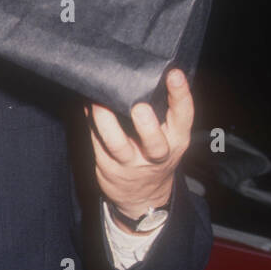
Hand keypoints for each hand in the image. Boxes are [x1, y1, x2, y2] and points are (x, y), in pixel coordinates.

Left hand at [84, 68, 193, 222]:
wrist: (142, 197)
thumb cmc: (155, 153)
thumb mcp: (170, 136)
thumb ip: (164, 110)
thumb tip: (146, 72)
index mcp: (176, 140)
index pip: (184, 117)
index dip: (181, 95)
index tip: (174, 74)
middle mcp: (156, 155)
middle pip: (155, 143)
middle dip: (147, 126)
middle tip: (139, 107)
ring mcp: (130, 164)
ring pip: (117, 145)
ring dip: (105, 122)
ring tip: (97, 102)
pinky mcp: (107, 167)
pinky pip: (96, 141)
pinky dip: (90, 122)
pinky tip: (86, 105)